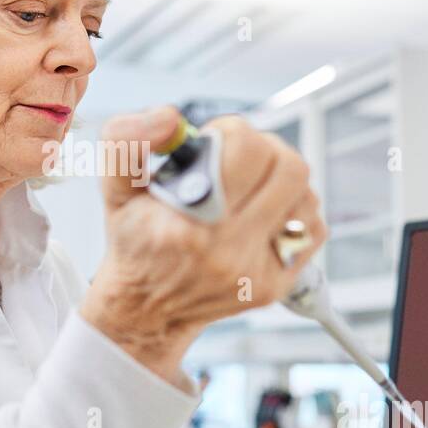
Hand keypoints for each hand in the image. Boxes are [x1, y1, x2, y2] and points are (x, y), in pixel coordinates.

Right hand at [80, 106, 325, 383]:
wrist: (148, 309)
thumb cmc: (136, 243)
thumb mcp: (116, 189)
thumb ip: (126, 141)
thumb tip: (169, 118)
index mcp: (188, 222)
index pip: (247, 150)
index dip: (234, 131)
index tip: (216, 141)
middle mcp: (226, 251)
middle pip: (289, 169)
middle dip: (267, 149)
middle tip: (243, 157)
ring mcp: (255, 271)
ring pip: (305, 197)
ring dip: (282, 182)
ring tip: (252, 187)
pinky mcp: (275, 285)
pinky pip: (312, 231)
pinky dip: (294, 213)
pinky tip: (266, 214)